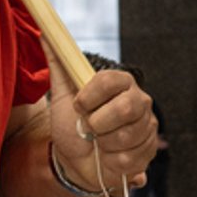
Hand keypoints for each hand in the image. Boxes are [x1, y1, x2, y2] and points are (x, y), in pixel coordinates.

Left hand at [50, 65, 157, 196]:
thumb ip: (59, 66)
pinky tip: (109, 156)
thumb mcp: (61, 97)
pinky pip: (129, 157)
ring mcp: (147, 126)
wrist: (76, 162)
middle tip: (89, 128)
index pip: (109, 81)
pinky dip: (112, 161)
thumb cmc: (71, 127)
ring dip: (104, 144)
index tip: (77, 106)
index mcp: (120, 83)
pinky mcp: (149, 149)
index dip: (90, 96)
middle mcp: (139, 101)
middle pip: (125, 108)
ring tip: (100, 143)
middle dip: (98, 123)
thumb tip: (47, 35)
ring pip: (126, 136)